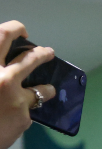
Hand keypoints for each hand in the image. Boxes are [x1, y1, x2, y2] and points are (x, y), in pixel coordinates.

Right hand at [0, 21, 55, 148]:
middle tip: (48, 53)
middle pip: (29, 58)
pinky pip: (27, 112)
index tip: (22, 32)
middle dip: (42, 54)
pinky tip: (21, 119)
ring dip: (49, 88)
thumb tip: (4, 63)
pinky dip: (25, 114)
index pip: (1, 35)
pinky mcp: (22, 114)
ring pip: (42, 88)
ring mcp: (14, 96)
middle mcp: (0, 76)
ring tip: (51, 89)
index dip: (15, 29)